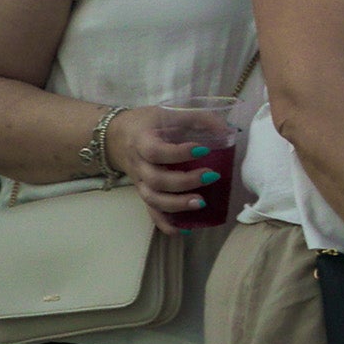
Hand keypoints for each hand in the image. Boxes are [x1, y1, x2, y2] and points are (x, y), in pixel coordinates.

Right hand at [107, 105, 233, 229]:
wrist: (115, 136)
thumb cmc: (148, 123)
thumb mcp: (168, 113)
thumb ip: (198, 118)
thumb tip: (227, 130)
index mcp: (142, 142)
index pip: (156, 152)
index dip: (178, 153)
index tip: (202, 149)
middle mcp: (139, 165)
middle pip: (156, 180)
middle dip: (184, 182)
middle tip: (211, 176)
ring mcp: (140, 183)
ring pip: (153, 199)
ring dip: (177, 205)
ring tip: (202, 203)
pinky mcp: (144, 193)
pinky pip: (151, 212)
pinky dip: (165, 224)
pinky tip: (184, 230)